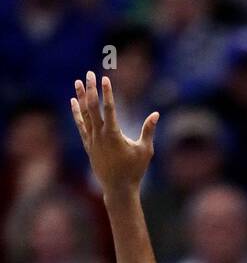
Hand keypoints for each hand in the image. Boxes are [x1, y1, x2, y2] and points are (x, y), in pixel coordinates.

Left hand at [70, 71, 158, 194]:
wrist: (118, 188)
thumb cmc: (135, 170)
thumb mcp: (145, 150)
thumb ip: (148, 130)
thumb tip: (156, 114)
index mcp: (114, 135)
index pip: (109, 108)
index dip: (107, 93)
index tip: (105, 79)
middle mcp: (100, 135)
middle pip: (92, 107)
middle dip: (91, 89)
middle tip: (90, 74)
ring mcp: (92, 140)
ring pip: (84, 114)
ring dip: (81, 97)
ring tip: (77, 82)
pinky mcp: (88, 145)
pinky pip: (80, 125)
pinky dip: (77, 113)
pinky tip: (73, 102)